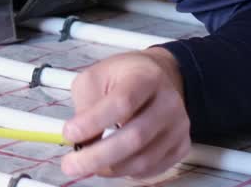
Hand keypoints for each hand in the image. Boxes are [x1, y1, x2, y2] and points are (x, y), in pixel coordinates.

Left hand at [60, 47, 190, 178]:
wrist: (157, 76)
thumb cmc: (121, 77)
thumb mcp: (95, 78)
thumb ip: (86, 105)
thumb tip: (80, 140)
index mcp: (145, 78)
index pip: (122, 103)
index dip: (94, 122)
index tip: (69, 134)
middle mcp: (168, 103)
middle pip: (135, 137)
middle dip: (98, 156)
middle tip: (71, 164)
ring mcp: (178, 127)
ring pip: (144, 159)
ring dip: (110, 168)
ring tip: (87, 164)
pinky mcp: (181, 146)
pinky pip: (153, 168)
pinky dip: (127, 172)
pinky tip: (111, 164)